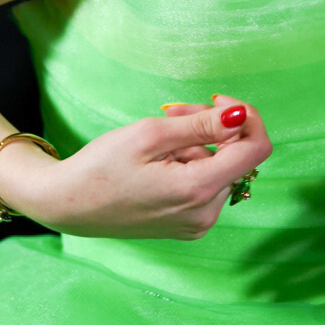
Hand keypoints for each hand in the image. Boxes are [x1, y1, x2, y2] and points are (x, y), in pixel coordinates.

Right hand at [0, 94, 270, 239]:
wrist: (68, 205)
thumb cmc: (101, 166)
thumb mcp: (149, 134)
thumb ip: (201, 125)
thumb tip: (240, 116)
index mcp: (198, 190)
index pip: (256, 149)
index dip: (246, 117)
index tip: (218, 100)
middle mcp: (206, 212)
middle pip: (235, 155)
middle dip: (212, 126)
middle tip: (172, 111)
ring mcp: (198, 222)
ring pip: (221, 168)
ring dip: (199, 143)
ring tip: (159, 137)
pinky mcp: (188, 224)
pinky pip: (207, 184)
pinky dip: (192, 163)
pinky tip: (162, 159)